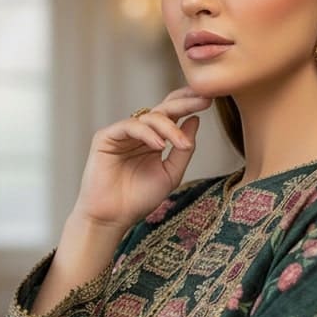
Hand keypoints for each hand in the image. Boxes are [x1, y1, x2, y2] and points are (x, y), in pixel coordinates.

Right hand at [73, 86, 212, 229]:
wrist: (113, 217)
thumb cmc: (139, 199)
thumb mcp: (171, 174)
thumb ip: (183, 149)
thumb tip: (196, 120)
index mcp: (155, 139)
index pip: (172, 114)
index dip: (189, 103)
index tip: (210, 99)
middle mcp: (139, 132)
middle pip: (163, 109)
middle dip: (185, 103)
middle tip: (204, 101)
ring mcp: (122, 133)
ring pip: (149, 117)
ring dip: (169, 128)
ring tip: (181, 144)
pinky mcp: (106, 137)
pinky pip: (130, 126)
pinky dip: (147, 133)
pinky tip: (160, 145)